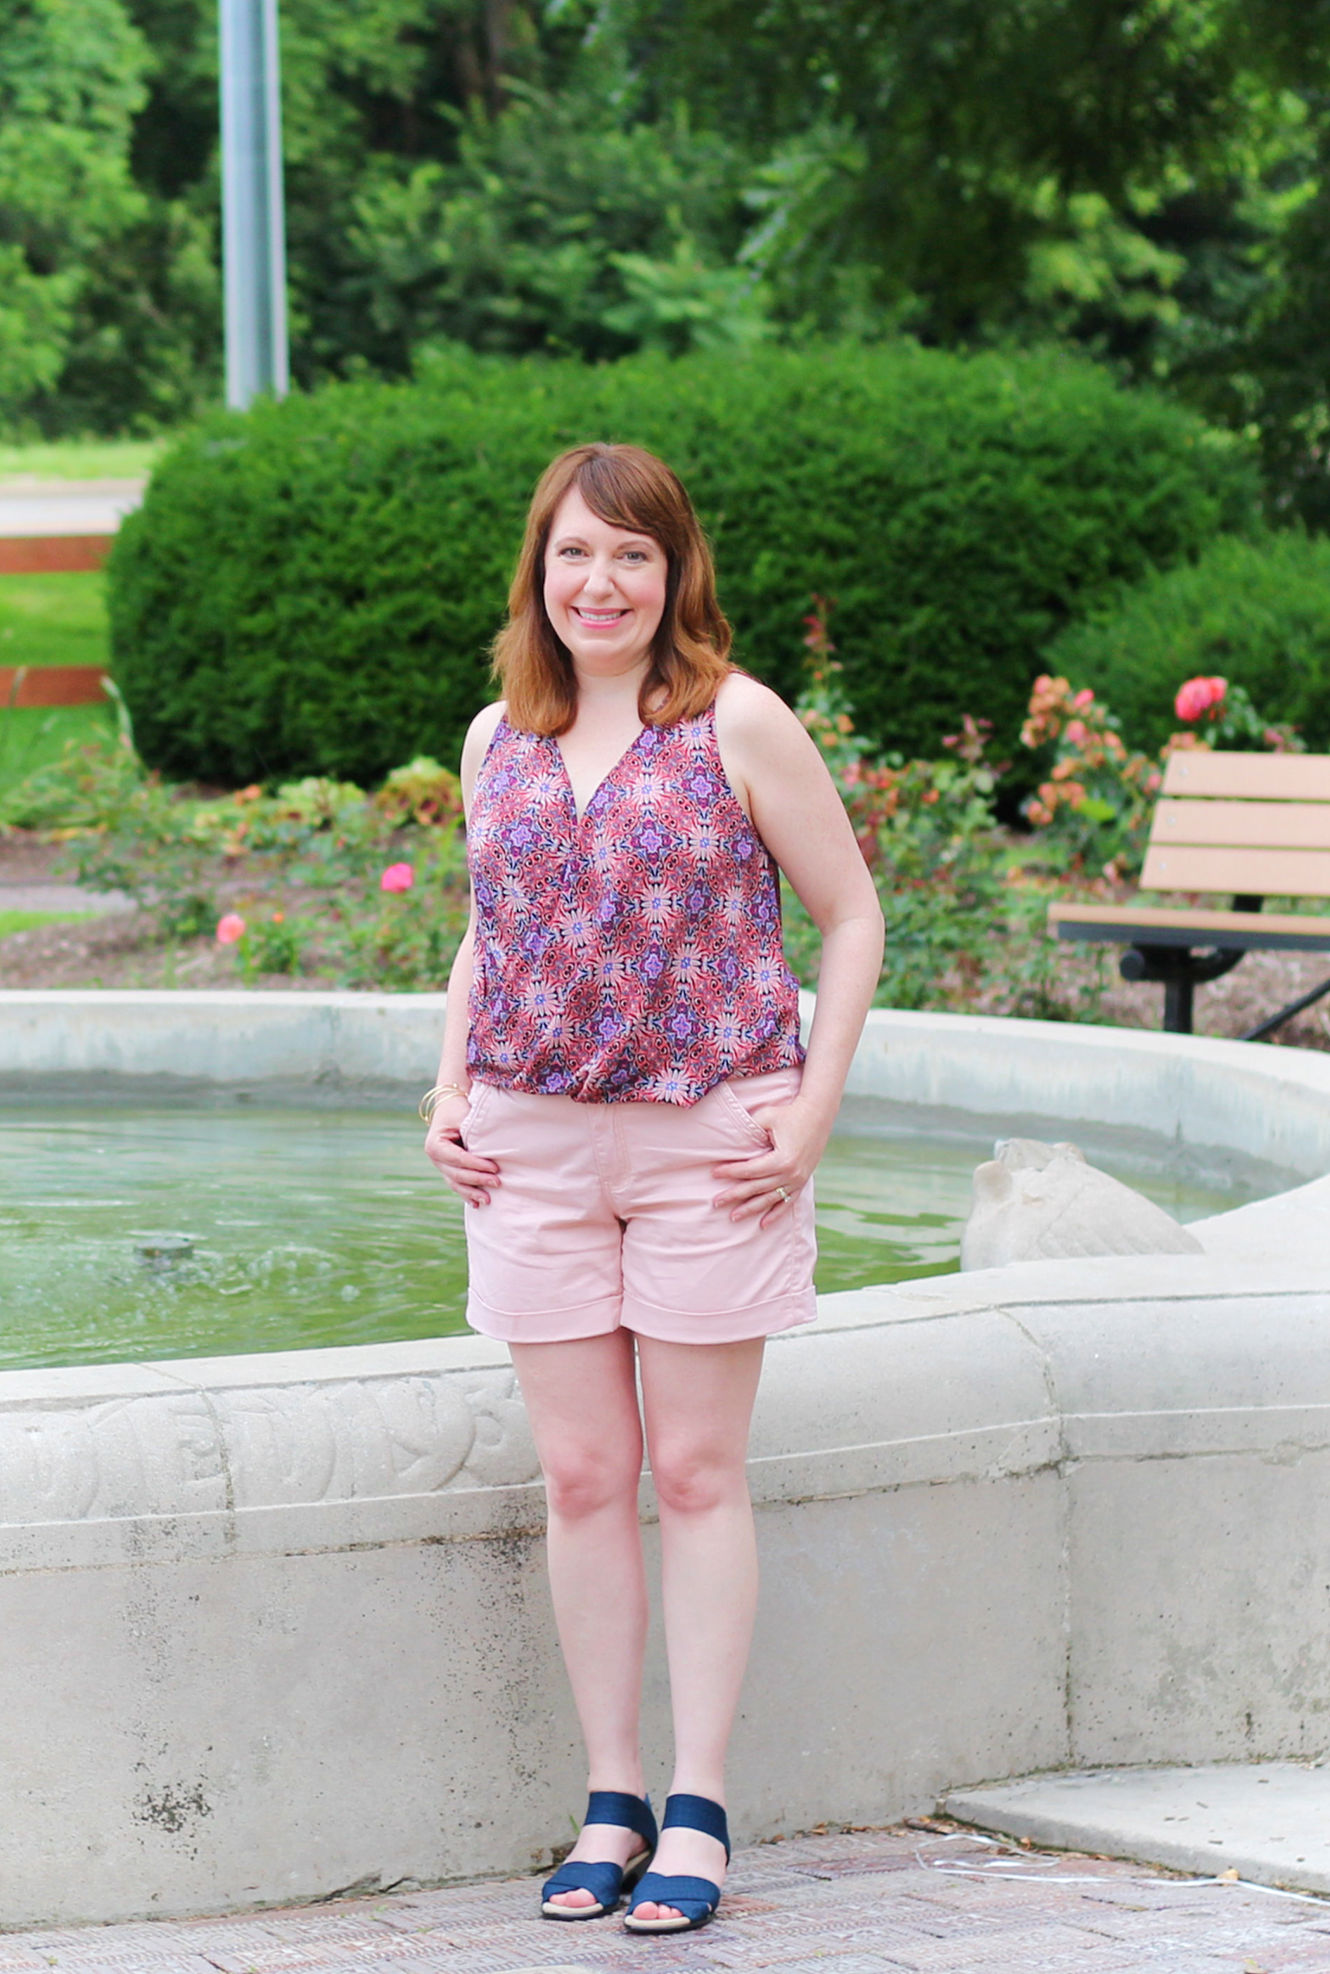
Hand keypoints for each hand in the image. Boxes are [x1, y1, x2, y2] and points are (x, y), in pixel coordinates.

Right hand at [424, 1092, 499, 1207]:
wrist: (451, 1105)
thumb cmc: (460, 1109)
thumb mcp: (464, 1117)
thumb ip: (473, 1134)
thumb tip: (491, 1151)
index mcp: (435, 1145)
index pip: (458, 1159)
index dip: (476, 1165)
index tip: (494, 1168)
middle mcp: (435, 1158)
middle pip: (457, 1174)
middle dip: (478, 1180)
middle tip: (498, 1182)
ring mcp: (440, 1166)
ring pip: (456, 1183)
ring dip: (472, 1193)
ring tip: (488, 1200)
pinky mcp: (448, 1169)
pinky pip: (457, 1185)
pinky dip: (467, 1194)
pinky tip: (477, 1204)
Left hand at [711, 1095, 828, 1226]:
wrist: (818, 1113)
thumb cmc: (789, 1112)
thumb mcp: (766, 1117)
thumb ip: (749, 1130)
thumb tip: (730, 1144)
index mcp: (782, 1160)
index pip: (750, 1170)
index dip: (730, 1172)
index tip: (713, 1173)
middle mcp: (791, 1174)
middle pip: (757, 1188)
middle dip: (734, 1195)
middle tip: (715, 1202)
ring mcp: (798, 1180)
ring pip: (770, 1199)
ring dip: (751, 1209)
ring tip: (733, 1217)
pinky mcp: (802, 1181)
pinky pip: (788, 1202)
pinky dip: (775, 1214)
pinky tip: (763, 1224)